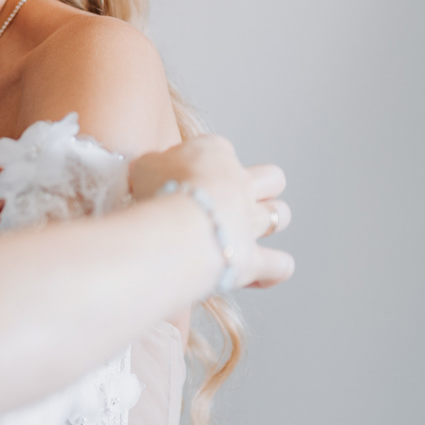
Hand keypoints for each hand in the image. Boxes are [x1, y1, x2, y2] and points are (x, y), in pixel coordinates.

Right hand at [129, 135, 293, 289]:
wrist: (178, 226)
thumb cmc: (160, 191)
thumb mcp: (145, 164)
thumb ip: (154, 165)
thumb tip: (152, 171)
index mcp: (214, 154)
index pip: (218, 150)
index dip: (202, 162)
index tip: (179, 177)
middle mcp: (240, 185)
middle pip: (272, 178)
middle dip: (263, 187)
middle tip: (233, 200)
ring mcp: (250, 221)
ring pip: (280, 215)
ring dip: (270, 223)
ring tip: (245, 233)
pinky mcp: (252, 258)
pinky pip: (279, 265)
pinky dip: (273, 270)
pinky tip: (259, 274)